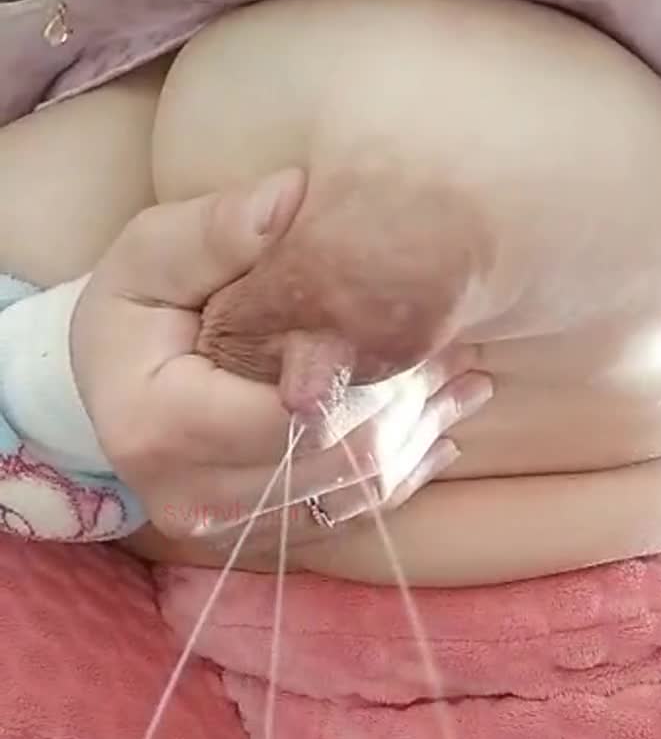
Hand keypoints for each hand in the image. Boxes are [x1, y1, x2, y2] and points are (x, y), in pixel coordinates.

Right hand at [71, 169, 490, 546]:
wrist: (116, 390)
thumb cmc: (135, 313)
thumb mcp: (152, 252)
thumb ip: (219, 230)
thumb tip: (293, 200)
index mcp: (159, 428)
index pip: (293, 412)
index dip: (364, 371)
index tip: (419, 326)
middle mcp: (193, 497)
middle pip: (336, 457)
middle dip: (408, 400)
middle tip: (461, 348)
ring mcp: (231, 530)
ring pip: (357, 491)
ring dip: (420, 434)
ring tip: (466, 378)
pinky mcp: (264, 538)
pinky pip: (354, 515)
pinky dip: (405, 469)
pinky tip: (441, 426)